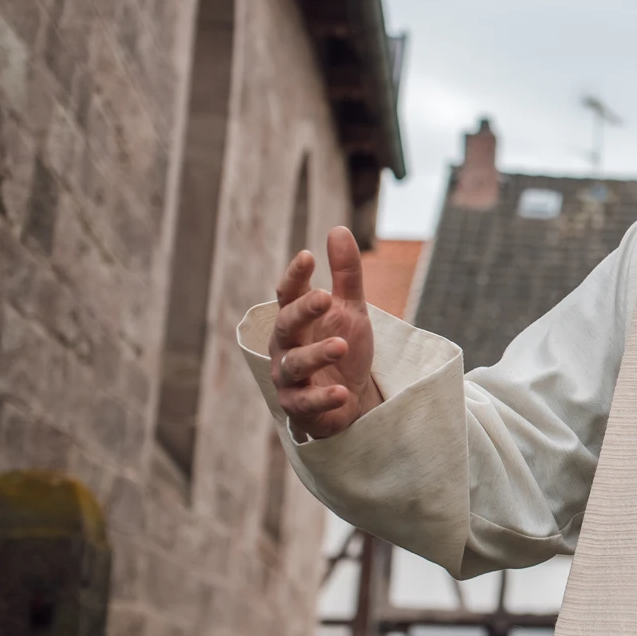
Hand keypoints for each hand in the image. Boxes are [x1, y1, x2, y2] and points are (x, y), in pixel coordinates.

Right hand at [268, 225, 381, 437]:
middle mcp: (285, 346)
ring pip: (294, 364)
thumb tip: (338, 229)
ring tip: (341, 346)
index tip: (308, 256)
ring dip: (316, 354)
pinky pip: (306, 402)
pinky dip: (323, 397)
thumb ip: (345, 274)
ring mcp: (288, 377)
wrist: (351, 398)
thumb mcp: (351, 309)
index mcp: (296, 319)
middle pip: (286, 325)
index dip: (295, 276)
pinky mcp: (299, 406)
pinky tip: (343, 392)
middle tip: (326, 297)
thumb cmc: (342, 346)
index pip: (288, 294)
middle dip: (303, 311)